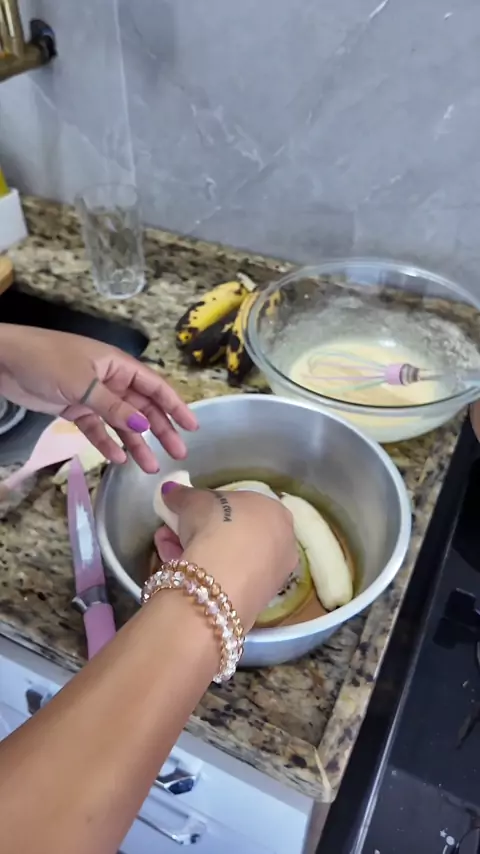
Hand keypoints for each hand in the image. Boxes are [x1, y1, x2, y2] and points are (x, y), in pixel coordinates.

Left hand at [0, 325, 197, 472]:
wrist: (6, 360)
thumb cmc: (47, 360)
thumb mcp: (84, 384)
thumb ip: (114, 407)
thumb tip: (144, 425)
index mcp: (118, 365)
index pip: (155, 387)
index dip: (176, 406)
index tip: (192, 427)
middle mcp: (111, 381)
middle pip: (143, 408)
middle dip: (161, 430)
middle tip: (178, 454)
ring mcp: (93, 396)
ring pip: (122, 422)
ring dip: (136, 443)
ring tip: (149, 467)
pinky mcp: (75, 408)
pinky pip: (98, 429)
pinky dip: (108, 443)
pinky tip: (118, 459)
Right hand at [154, 483, 297, 629]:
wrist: (223, 576)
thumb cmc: (217, 524)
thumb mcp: (193, 500)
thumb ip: (182, 494)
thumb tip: (171, 490)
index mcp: (275, 510)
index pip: (240, 506)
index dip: (209, 509)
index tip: (187, 514)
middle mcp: (281, 540)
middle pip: (234, 533)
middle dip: (199, 533)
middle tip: (172, 533)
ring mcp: (273, 572)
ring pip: (229, 558)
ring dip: (195, 552)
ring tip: (166, 550)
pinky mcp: (259, 598)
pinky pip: (229, 579)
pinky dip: (207, 574)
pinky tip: (180, 570)